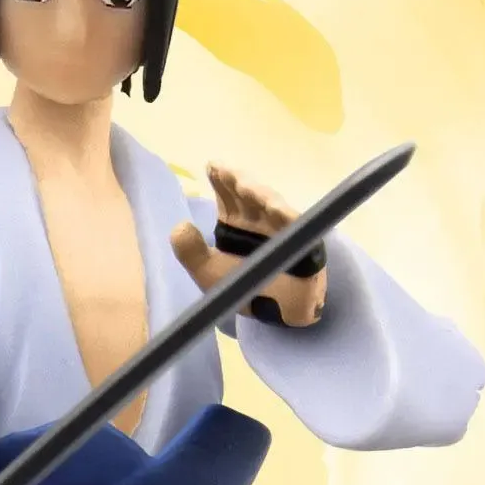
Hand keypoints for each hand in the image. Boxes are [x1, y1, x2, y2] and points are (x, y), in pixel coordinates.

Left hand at [170, 164, 326, 327]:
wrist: (275, 317)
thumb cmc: (245, 291)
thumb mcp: (209, 274)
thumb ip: (191, 253)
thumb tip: (179, 226)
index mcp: (237, 222)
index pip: (227, 195)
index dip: (220, 178)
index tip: (212, 167)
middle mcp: (259, 219)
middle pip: (249, 194)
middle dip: (238, 181)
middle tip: (226, 172)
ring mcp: (283, 228)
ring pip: (272, 204)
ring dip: (260, 195)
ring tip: (248, 188)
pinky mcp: (305, 242)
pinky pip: (297, 227)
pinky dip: (288, 217)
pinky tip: (278, 210)